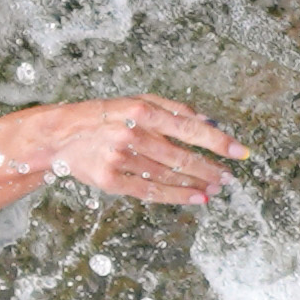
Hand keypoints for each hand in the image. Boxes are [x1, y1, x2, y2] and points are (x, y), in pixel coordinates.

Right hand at [27, 92, 247, 205]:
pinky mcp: (110, 181)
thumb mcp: (137, 102)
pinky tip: (196, 197)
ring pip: (168, 176)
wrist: (60, 136)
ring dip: (197, 183)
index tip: (239, 152)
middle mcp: (131, 135)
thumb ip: (174, 109)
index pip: (188, 128)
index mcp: (141, 111)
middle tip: (228, 176)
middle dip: (210, 169)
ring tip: (215, 188)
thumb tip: (209, 121)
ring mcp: (120, 159)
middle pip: (181, 157)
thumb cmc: (105, 116)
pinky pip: (151, 192)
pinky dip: (177, 196)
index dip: (217, 141)